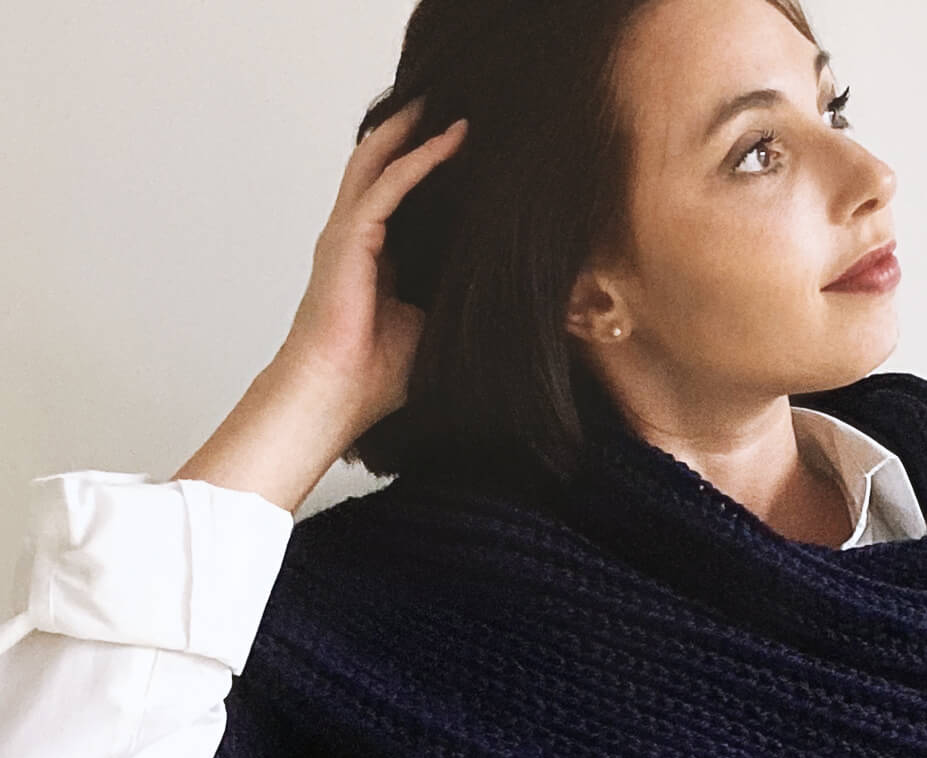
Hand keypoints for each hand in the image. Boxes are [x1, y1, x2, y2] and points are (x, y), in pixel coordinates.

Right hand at [271, 97, 468, 440]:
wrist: (336, 396)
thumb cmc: (376, 377)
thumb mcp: (432, 329)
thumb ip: (453, 299)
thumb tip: (503, 294)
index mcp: (373, 259)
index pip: (396, 198)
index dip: (421, 169)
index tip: (458, 147)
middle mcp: (355, 237)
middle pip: (379, 166)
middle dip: (409, 132)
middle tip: (446, 104)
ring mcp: (347, 233)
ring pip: (377, 161)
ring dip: (411, 130)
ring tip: (443, 104)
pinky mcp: (349, 238)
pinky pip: (388, 185)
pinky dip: (419, 159)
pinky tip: (450, 141)